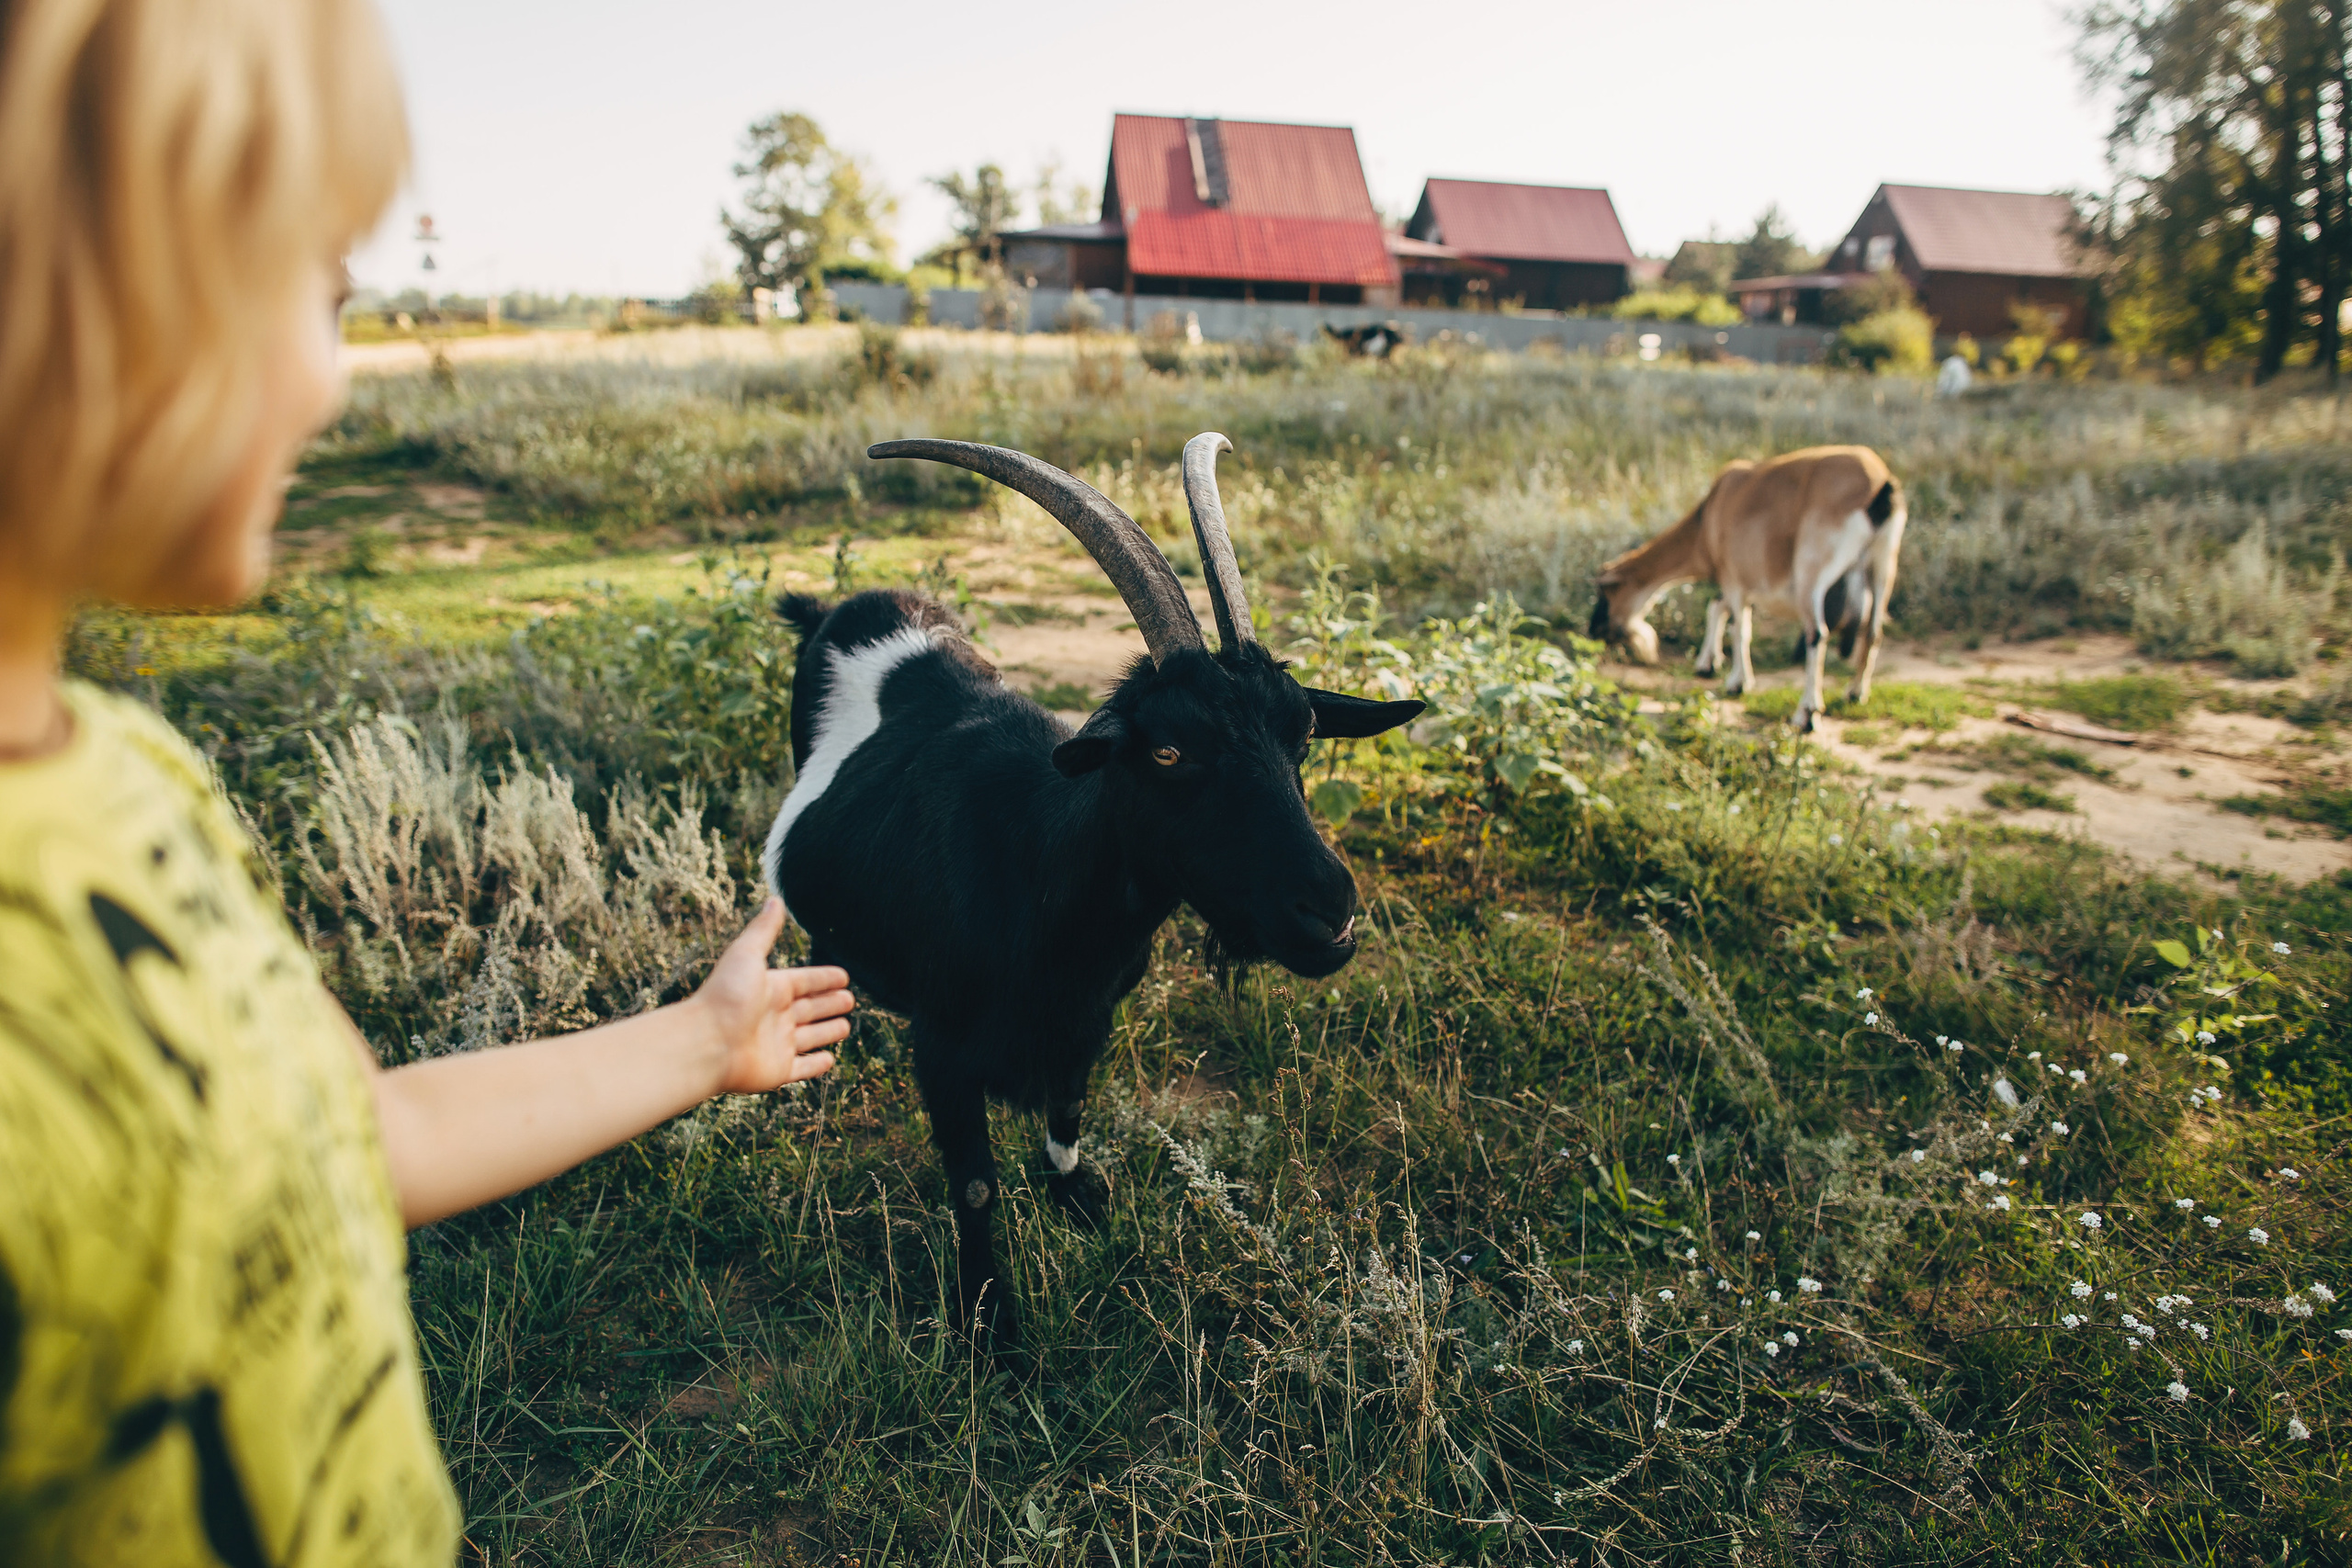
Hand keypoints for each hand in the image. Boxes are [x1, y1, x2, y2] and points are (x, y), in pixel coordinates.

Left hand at [692, 898, 854, 1094]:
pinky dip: (817, 1065)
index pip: (804, 981)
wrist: (706, 1043)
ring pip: (810, 1037)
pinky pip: (803, 1068)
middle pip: (810, 1009)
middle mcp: (774, 1016)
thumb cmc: (726, 996)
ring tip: (846, 1026)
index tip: (844, 976)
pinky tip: (830, 1059)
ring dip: (827, 1032)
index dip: (824, 979)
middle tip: (850, 1000)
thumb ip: (764, 930)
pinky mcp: (778, 1071)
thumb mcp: (747, 954)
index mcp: (771, 989)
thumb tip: (775, 899)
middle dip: (829, 1003)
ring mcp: (776, 1045)